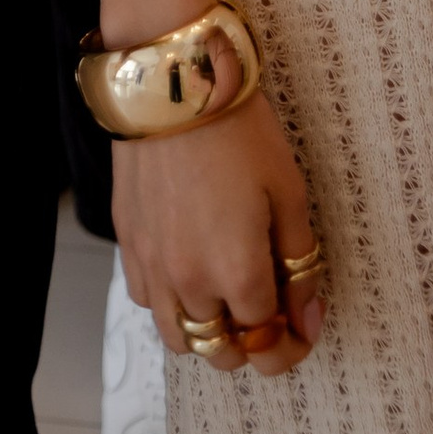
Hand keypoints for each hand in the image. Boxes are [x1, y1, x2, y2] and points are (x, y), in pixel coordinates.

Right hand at [114, 92, 324, 376]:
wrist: (172, 81)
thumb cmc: (239, 131)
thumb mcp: (288, 192)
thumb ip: (300, 263)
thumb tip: (306, 318)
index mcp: (238, 276)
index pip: (268, 344)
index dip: (293, 342)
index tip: (304, 324)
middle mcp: (191, 283)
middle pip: (222, 352)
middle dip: (253, 345)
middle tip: (269, 312)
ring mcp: (152, 264)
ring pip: (178, 338)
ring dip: (207, 333)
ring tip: (226, 299)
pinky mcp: (126, 240)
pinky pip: (145, 299)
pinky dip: (169, 302)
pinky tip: (186, 269)